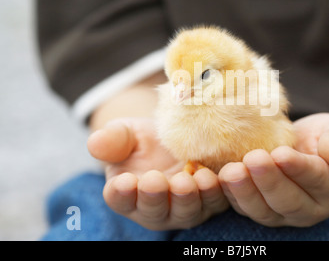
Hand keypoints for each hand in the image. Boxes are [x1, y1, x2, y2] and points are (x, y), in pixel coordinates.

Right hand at [87, 117, 228, 229]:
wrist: (177, 134)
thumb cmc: (144, 138)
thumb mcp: (125, 134)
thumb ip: (111, 140)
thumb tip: (95, 143)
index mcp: (127, 194)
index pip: (121, 200)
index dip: (122, 193)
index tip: (124, 181)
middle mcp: (155, 209)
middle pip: (154, 211)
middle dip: (155, 198)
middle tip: (155, 181)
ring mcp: (185, 207)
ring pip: (186, 211)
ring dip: (187, 198)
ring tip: (187, 179)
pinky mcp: (211, 199)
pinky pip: (216, 201)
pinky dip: (216, 192)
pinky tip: (214, 176)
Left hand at [218, 113, 328, 226]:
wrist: (310, 147)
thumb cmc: (328, 138)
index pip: (317, 180)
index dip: (299, 169)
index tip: (282, 153)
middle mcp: (309, 208)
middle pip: (288, 201)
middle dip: (268, 181)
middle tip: (253, 159)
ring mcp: (282, 213)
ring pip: (263, 210)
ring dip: (245, 192)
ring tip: (231, 171)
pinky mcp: (259, 208)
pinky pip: (244, 207)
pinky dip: (230, 194)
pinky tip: (218, 176)